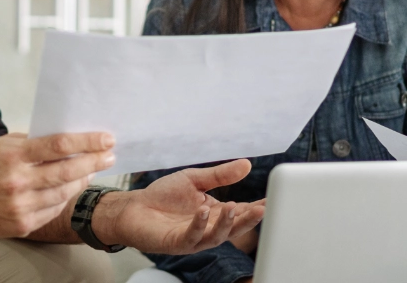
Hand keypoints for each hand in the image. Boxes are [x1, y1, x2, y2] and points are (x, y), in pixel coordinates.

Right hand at [0, 132, 114, 238]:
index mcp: (14, 156)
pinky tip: (69, 188)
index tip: (106, 139)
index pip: (59, 145)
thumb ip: (34, 142)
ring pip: (64, 193)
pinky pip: (53, 210)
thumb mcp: (4, 144)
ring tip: (90, 171)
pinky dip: (64, 198)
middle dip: (94, 162)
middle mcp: (18, 181)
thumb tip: (67, 140)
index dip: (87, 142)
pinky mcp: (22, 224)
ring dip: (82, 180)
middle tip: (108, 156)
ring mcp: (20, 206)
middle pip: (67, 171)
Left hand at [94, 159, 264, 254]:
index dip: (257, 207)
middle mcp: (208, 228)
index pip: (241, 211)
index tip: (273, 199)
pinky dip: (201, 224)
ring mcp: (194, 237)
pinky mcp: (177, 242)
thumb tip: (247, 165)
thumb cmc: (163, 196)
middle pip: (235, 227)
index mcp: (215, 213)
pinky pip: (193, 236)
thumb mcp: (195, 179)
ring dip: (228, 223)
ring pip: (217, 236)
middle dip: (249, 219)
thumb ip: (220, 175)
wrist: (133, 207)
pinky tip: (205, 211)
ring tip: (235, 207)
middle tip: (263, 208)